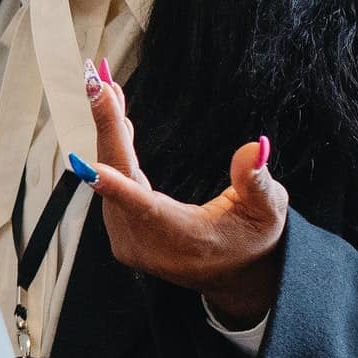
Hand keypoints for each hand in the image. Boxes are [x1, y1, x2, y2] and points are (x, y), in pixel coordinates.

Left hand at [82, 59, 288, 327]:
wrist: (234, 274)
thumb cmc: (253, 238)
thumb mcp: (268, 210)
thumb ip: (257, 181)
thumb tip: (255, 147)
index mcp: (181, 239)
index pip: (145, 211)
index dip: (117, 188)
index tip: (89, 166)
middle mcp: (146, 243)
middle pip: (120, 180)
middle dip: (107, 128)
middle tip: (97, 83)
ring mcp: (128, 240)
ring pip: (110, 179)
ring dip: (109, 133)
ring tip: (106, 89)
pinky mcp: (122, 231)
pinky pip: (112, 186)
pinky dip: (113, 150)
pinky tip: (116, 121)